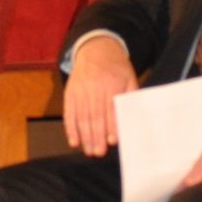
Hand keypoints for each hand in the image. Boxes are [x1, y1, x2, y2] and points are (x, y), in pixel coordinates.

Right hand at [61, 36, 139, 155]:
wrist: (95, 48)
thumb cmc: (116, 67)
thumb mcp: (129, 77)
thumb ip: (131, 97)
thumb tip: (131, 118)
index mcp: (112, 83)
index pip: (111, 108)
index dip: (111, 125)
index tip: (111, 141)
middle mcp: (94, 87)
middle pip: (95, 115)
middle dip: (96, 136)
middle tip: (98, 152)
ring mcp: (80, 89)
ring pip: (81, 116)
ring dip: (84, 136)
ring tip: (88, 150)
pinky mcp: (70, 92)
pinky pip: (69, 112)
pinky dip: (70, 128)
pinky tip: (74, 141)